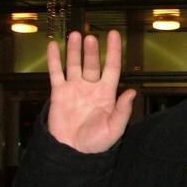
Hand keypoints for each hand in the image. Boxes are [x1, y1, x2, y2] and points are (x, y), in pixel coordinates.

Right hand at [47, 30, 135, 152]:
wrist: (72, 152)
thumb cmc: (96, 143)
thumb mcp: (114, 128)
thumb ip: (123, 110)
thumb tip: (133, 92)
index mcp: (106, 94)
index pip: (112, 67)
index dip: (113, 51)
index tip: (113, 35)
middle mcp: (90, 87)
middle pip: (92, 63)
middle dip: (91, 50)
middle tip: (90, 37)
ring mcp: (74, 89)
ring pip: (74, 64)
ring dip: (75, 50)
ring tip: (75, 35)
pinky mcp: (59, 93)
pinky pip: (56, 73)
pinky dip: (55, 59)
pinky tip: (54, 45)